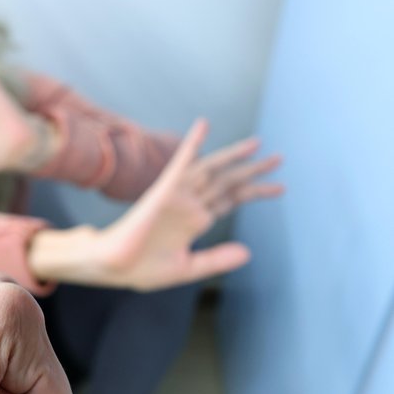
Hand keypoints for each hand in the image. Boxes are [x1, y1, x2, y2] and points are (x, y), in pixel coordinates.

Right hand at [29, 120, 282, 290]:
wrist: (114, 267)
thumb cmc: (142, 268)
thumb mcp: (187, 267)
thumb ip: (216, 259)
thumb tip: (248, 253)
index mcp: (195, 222)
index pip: (230, 200)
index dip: (255, 192)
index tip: (280, 187)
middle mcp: (190, 205)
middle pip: (227, 182)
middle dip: (253, 171)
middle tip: (279, 159)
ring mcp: (178, 196)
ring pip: (211, 170)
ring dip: (233, 156)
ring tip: (257, 144)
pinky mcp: (164, 191)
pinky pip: (181, 162)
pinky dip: (192, 143)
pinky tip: (203, 125)